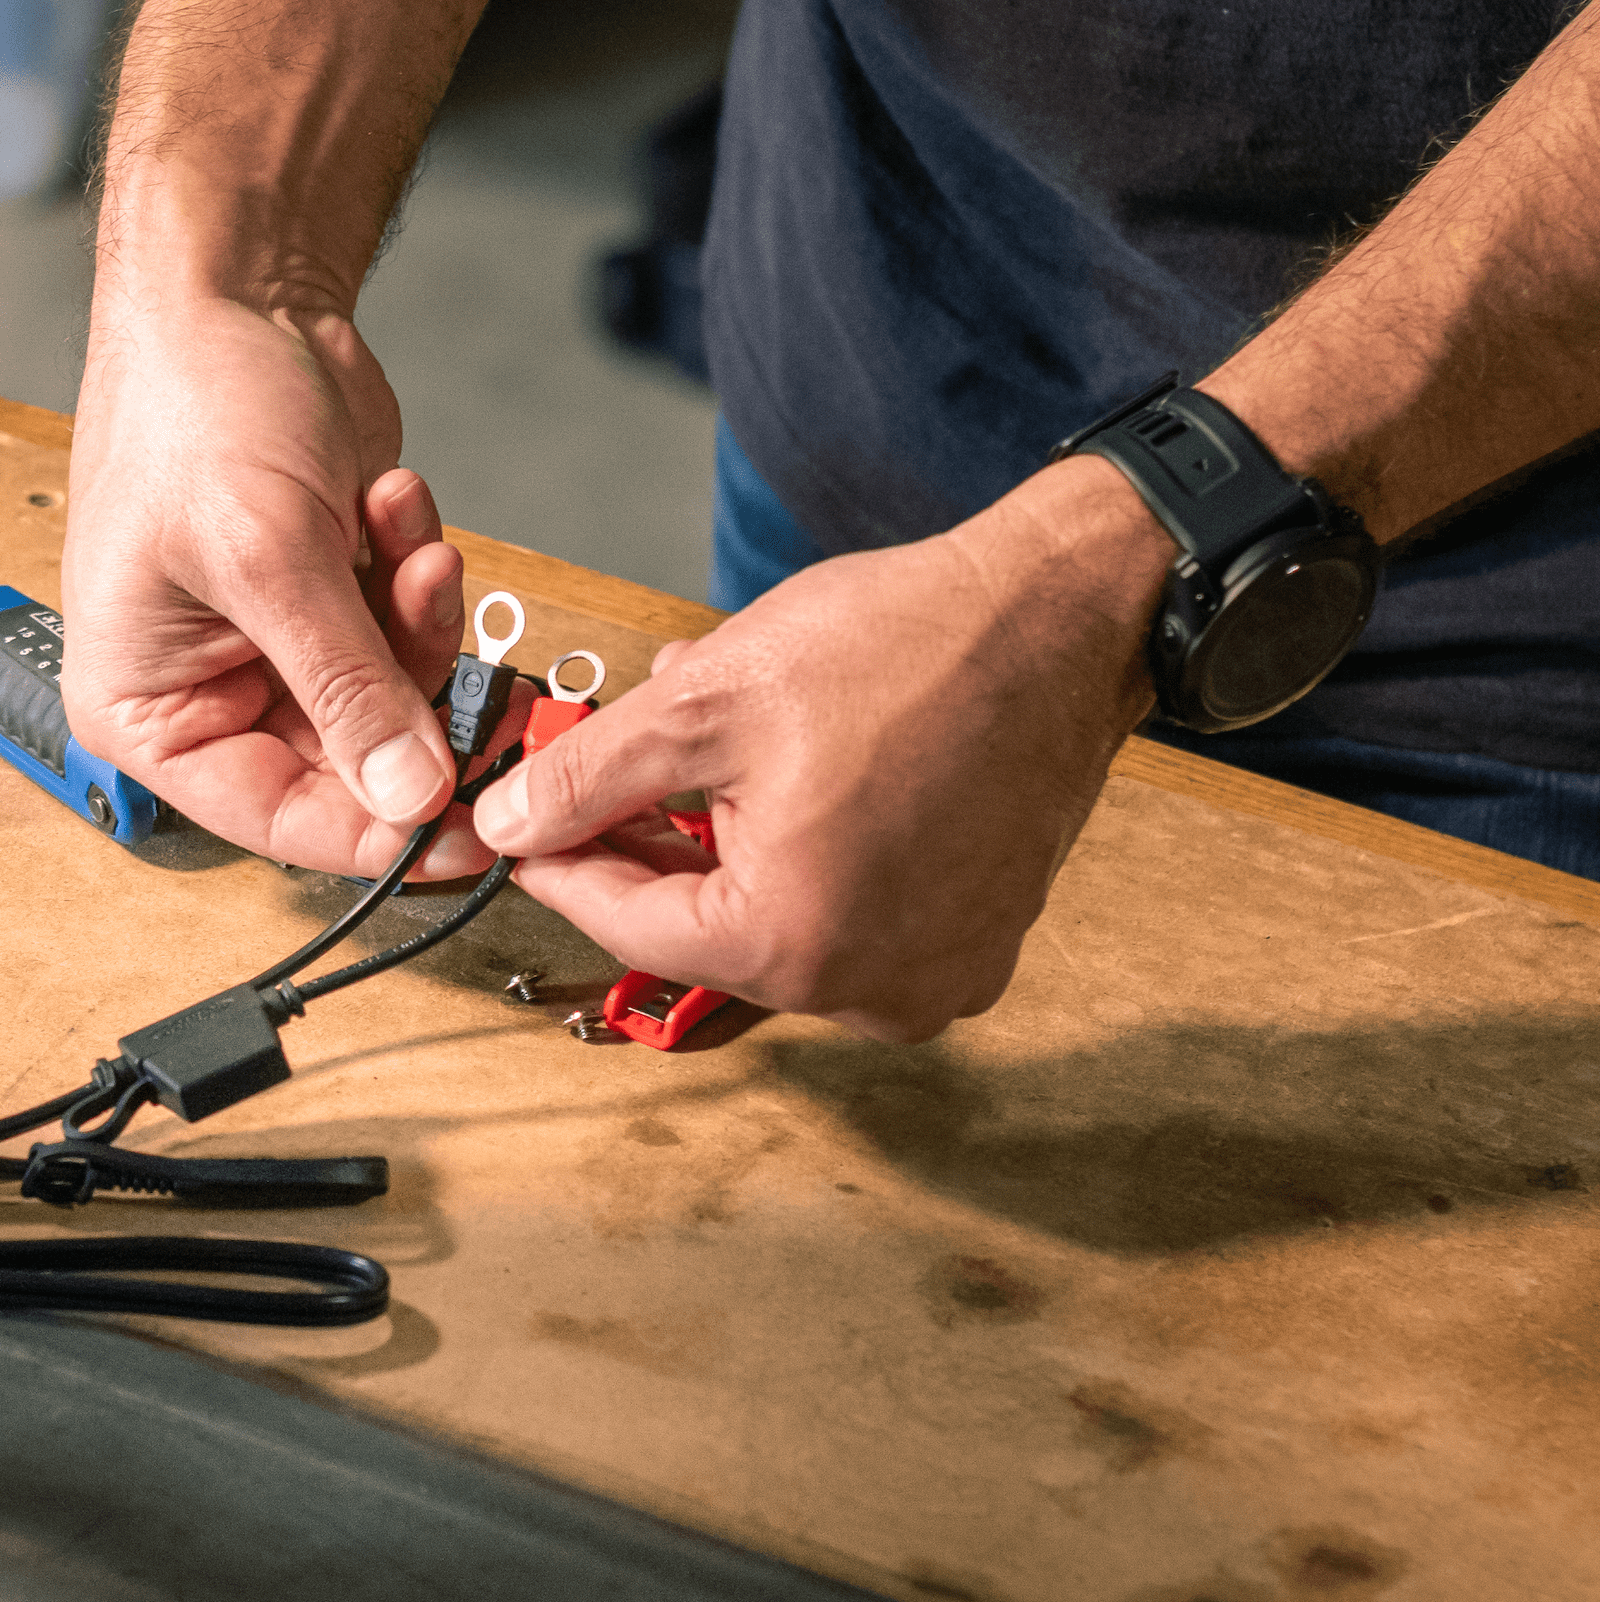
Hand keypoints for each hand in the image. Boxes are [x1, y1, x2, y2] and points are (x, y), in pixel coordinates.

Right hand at [63, 295, 508, 878]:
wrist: (240, 298)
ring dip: (423, 624)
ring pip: (403, 699)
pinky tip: (392, 504)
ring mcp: (290, 647)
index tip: (472, 828)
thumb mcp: (270, 560)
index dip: (383, 832)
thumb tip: (411, 798)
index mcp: (157, 712)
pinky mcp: (345, 601)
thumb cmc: (196, 409)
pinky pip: (416, 634)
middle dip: (420, 706)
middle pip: (358, 767)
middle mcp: (221, 692)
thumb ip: (347, 689)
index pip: (283, 820)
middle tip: (481, 680)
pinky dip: (423, 578)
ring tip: (408, 542)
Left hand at [473, 457, 1173, 1039]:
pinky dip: (811, 863)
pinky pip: (855, 922)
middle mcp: (868, 991)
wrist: (1061, 621)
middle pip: (708, 931)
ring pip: (781, 925)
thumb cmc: (909, 649)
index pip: (627, 926)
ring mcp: (935, 977)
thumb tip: (511, 823)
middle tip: (626, 766)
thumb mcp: (710, 698)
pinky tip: (805, 782)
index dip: (562, 862)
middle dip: (655, 843)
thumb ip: (589, 777)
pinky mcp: (976, 947)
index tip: (527, 823)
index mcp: (792, 943)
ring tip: (728, 752)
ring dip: (733, 848)